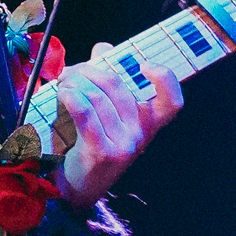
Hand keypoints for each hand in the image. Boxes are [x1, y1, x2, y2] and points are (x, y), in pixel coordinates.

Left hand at [53, 42, 182, 212]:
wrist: (78, 187)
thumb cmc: (92, 145)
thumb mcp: (108, 116)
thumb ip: (108, 81)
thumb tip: (104, 48)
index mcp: (148, 124)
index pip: (173, 102)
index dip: (165, 79)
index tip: (144, 65)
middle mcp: (140, 135)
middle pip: (117, 85)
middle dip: (90, 71)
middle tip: (73, 71)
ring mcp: (122, 145)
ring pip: (97, 97)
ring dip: (75, 82)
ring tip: (64, 82)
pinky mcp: (101, 152)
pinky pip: (84, 112)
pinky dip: (71, 96)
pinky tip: (63, 92)